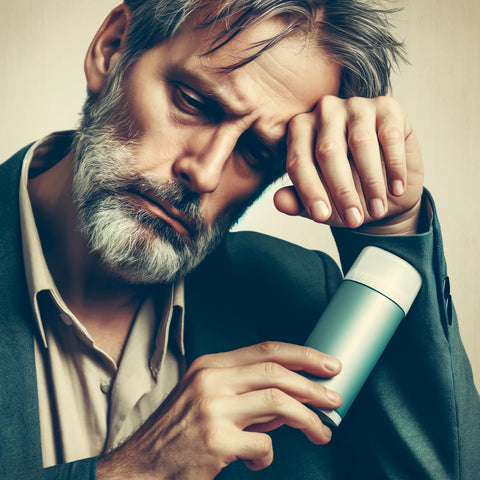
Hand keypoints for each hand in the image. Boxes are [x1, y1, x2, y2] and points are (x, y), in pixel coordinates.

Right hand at [96, 342, 341, 479]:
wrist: (139, 467)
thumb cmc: (177, 434)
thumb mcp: (208, 400)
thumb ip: (247, 395)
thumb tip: (291, 397)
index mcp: (210, 365)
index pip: (265, 349)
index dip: (302, 355)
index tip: (327, 363)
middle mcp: (211, 380)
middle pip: (275, 371)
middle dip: (313, 384)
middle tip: (335, 399)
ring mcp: (212, 409)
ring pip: (277, 402)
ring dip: (308, 419)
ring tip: (322, 433)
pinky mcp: (215, 441)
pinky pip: (262, 443)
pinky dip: (268, 454)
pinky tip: (259, 459)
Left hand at [274, 96, 423, 234]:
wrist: (384, 191)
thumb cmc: (346, 193)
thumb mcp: (321, 202)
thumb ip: (298, 201)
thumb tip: (279, 202)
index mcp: (300, 130)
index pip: (298, 161)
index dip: (309, 191)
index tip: (322, 218)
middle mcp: (325, 111)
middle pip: (328, 151)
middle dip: (342, 192)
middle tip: (353, 220)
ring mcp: (356, 106)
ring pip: (361, 143)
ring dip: (371, 182)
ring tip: (377, 210)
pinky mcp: (387, 107)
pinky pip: (390, 137)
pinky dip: (394, 167)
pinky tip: (396, 189)